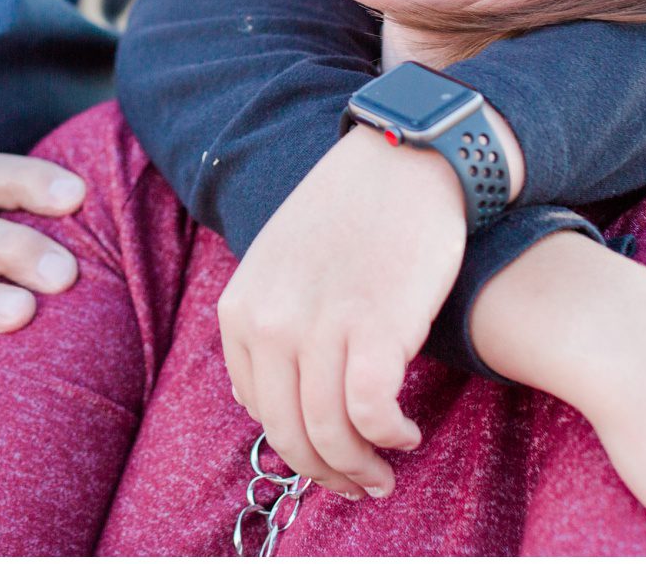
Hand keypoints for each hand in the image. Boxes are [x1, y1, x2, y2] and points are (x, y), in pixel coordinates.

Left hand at [218, 125, 465, 498]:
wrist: (403, 159)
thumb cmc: (349, 213)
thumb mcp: (280, 264)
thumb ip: (270, 324)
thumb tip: (270, 397)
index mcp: (240, 308)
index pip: (257, 408)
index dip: (295, 444)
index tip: (326, 455)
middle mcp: (269, 321)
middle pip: (288, 432)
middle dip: (325, 472)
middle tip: (360, 486)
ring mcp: (319, 324)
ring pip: (329, 433)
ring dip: (359, 467)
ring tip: (385, 471)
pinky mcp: (374, 326)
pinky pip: (371, 412)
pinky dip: (388, 436)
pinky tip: (406, 433)